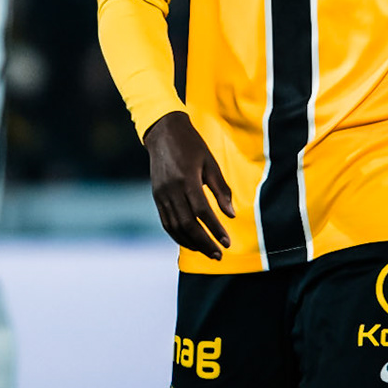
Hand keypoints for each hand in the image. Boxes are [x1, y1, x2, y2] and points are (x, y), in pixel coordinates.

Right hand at [144, 111, 233, 260]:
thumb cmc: (192, 146)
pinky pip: (166, 222)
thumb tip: (231, 214)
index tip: (227, 242)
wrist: (163, 133)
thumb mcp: (210, 162)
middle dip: (204, 242)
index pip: (202, 211)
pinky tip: (190, 243)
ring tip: (207, 252)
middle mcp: (171, 190)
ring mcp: (161, 195)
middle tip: (219, 255)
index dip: (215, 229)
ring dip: (192, 243)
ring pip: (175, 226)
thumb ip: (220, 189)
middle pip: (188, 224)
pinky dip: (178, 236)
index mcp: (187, 179)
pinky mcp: (157, 197)